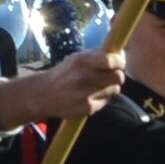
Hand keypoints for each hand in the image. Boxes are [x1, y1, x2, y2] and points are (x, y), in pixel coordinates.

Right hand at [0, 44, 120, 132]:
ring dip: (110, 87)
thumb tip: (121, 55)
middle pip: (118, 77)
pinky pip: (106, 101)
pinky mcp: (87, 108)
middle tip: (112, 75)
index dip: (119, 62)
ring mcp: (86, 95)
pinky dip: (102, 98)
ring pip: (115, 89)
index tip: (118, 63)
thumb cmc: (65, 73)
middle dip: (117, 75)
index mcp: (82, 61)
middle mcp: (84, 78)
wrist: (43, 95)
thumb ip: (98, 57)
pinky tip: (90, 95)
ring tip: (97, 85)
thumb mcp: (77, 59)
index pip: (112, 61)